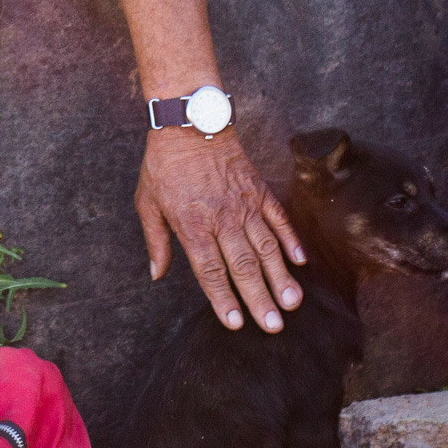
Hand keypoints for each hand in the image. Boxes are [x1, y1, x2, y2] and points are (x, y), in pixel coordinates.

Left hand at [136, 129, 306, 332]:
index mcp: (191, 224)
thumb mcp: (147, 202)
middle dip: (259, 298)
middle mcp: (221, 218)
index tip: (236, 324)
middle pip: (243, 265)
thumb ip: (156, 241)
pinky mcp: (259, 190)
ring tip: (293, 303)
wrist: (190, 121)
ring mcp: (244, 204)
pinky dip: (291, 240)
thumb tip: (156, 274)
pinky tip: (301, 262)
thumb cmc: (163, 164)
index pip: (210, 270)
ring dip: (280, 277)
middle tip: (274, 326)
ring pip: (266, 247)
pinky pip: (279, 219)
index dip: (223, 299)